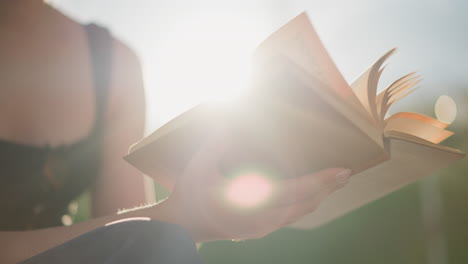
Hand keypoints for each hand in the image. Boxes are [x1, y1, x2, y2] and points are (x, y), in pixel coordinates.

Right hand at [154, 130, 351, 241]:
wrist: (181, 225)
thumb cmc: (190, 193)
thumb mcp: (201, 162)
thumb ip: (220, 137)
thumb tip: (235, 114)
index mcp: (248, 202)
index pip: (294, 192)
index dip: (320, 181)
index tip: (342, 171)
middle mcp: (260, 220)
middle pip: (304, 205)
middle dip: (326, 188)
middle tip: (345, 173)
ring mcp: (261, 229)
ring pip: (298, 214)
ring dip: (317, 197)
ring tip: (332, 182)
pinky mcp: (259, 231)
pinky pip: (289, 218)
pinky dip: (304, 204)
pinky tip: (308, 194)